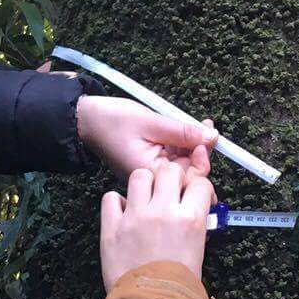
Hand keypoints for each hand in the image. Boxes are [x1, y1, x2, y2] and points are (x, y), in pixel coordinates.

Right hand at [77, 95, 216, 177]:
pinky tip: (190, 129)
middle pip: (189, 172)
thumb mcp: (151, 122)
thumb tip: (211, 137)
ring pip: (184, 163)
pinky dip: (184, 143)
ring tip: (200, 124)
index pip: (188, 179)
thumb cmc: (112, 121)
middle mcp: (153, 177)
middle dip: (203, 151)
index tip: (209, 139)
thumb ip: (182, 132)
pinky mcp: (153, 161)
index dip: (204, 162)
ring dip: (195, 145)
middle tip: (207, 127)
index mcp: (151, 174)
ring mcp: (153, 170)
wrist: (87, 119)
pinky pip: (175, 156)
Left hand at [100, 161, 214, 287]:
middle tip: (168, 193)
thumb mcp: (197, 249)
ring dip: (144, 184)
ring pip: (139, 175)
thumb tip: (189, 209)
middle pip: (169, 170)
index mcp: (190, 218)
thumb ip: (193, 223)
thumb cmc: (179, 284)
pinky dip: (116, 202)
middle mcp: (163, 211)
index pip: (199, 182)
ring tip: (144, 199)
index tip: (193, 194)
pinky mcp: (112, 226)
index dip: (197, 186)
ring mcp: (135, 216)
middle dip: (171, 178)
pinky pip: (111, 197)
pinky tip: (123, 213)